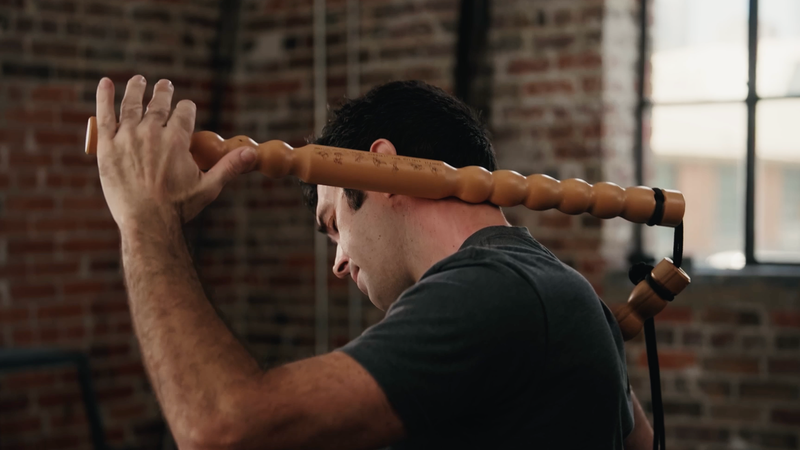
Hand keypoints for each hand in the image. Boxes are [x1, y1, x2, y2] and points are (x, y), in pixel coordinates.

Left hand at [95, 75, 256, 231]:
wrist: (146, 223)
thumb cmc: (178, 207)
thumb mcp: (209, 186)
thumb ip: (229, 166)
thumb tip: (251, 153)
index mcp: (177, 140)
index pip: (184, 111)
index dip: (187, 108)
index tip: (186, 108)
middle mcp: (152, 132)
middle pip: (159, 103)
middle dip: (164, 92)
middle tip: (165, 85)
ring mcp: (127, 137)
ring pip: (132, 104)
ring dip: (136, 89)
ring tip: (138, 81)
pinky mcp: (107, 146)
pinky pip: (104, 115)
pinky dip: (104, 97)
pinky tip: (105, 83)